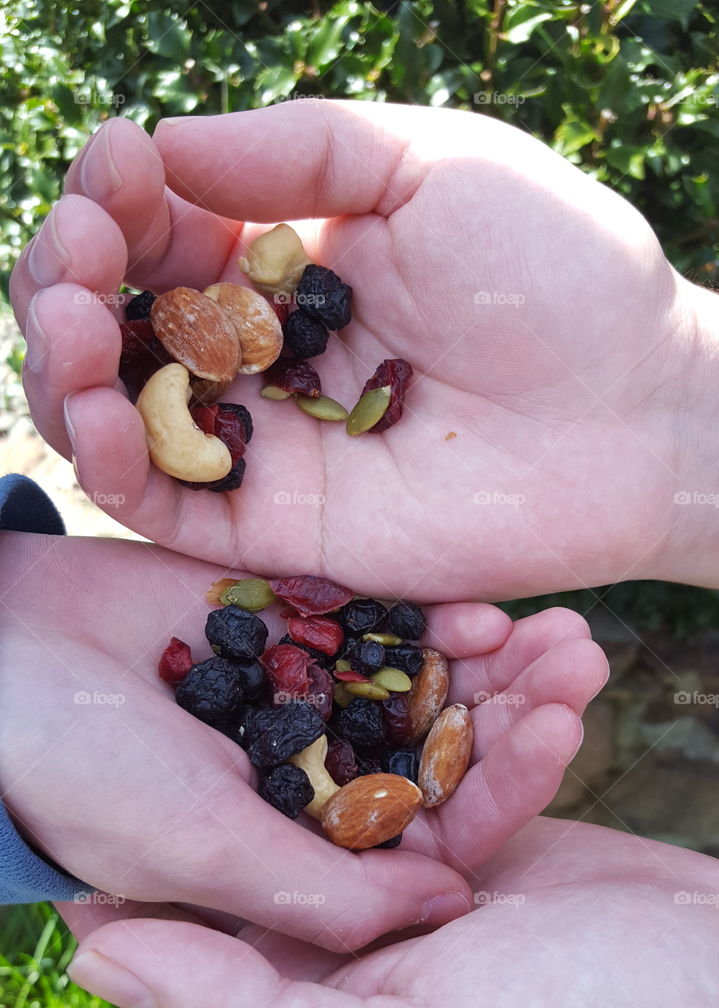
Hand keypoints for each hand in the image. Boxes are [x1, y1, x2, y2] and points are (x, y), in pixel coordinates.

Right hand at [0, 533, 602, 941]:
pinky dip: (421, 614)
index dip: (493, 799)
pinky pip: (367, 620)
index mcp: (296, 849)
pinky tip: (475, 606)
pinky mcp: (279, 623)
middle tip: (581, 674)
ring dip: (483, 663)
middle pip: (432, 751)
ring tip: (556, 639)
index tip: (557, 749)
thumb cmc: (81, 777)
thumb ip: (321, 891)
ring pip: (413, 682)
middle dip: (508, 717)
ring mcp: (297, 694)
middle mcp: (307, 774)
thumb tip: (451, 905)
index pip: (419, 840)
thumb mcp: (204, 852)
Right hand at [11, 103, 718, 595]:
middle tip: (77, 250)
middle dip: (68, 277)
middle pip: (115, 321)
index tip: (115, 169)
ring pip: (117, 413)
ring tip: (66, 321)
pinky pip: (168, 504)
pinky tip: (96, 413)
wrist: (635, 416)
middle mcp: (259, 353)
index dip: (114, 200)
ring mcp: (265, 443)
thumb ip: (300, 152)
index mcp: (285, 259)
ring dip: (62, 367)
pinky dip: (114, 464)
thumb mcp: (432, 164)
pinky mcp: (280, 526)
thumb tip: (158, 145)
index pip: (158, 229)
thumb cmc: (557, 275)